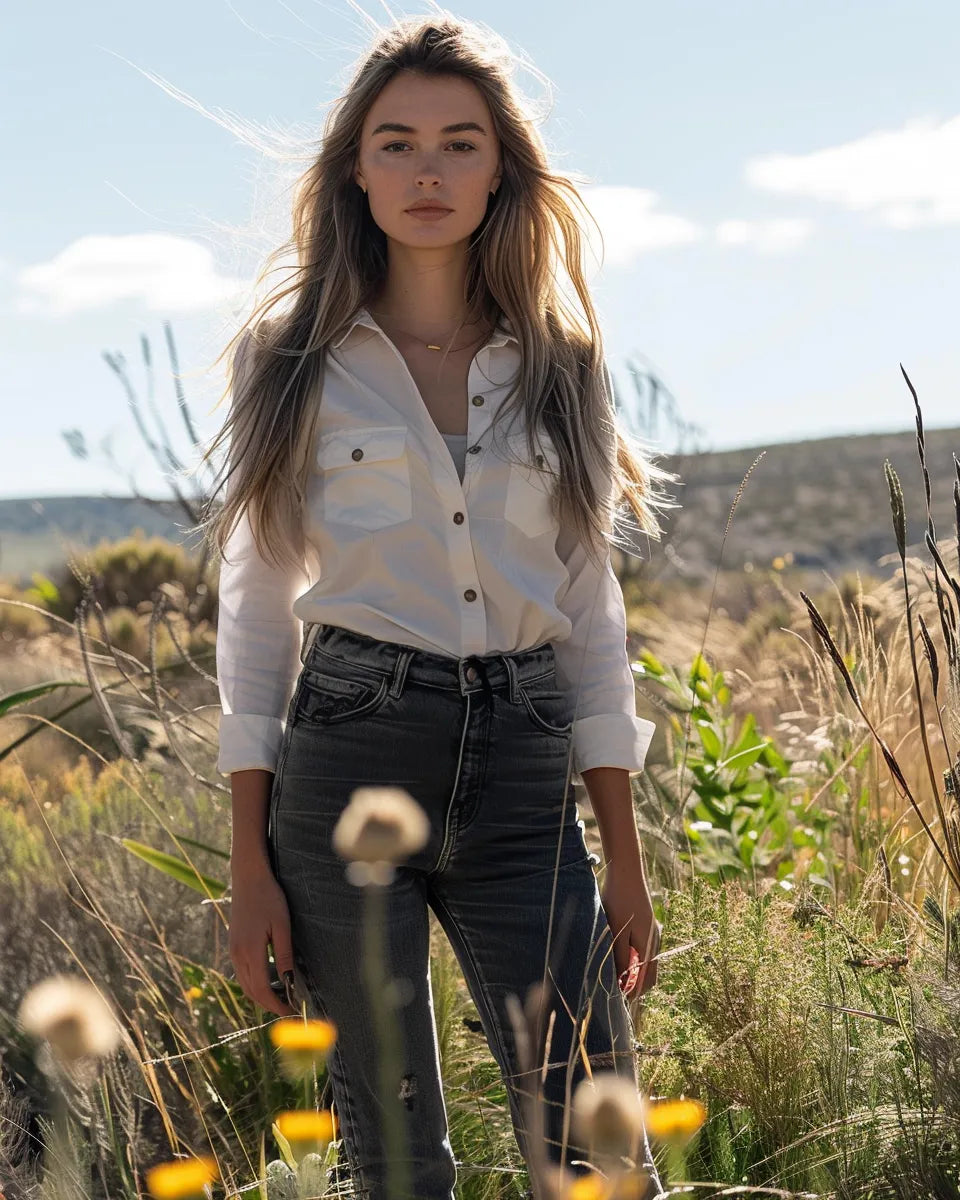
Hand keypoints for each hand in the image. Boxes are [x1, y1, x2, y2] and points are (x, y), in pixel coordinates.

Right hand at [229, 868, 297, 1015]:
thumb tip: (289, 981)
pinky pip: (242, 973)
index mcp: (249, 951)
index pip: (262, 989)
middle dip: (269, 1004)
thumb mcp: (281, 925)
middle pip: (251, 992)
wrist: (248, 878)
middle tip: (289, 1009)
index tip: (291, 1011)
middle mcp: (237, 955)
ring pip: (245, 984)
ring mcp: (233, 950)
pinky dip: (254, 983)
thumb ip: (284, 955)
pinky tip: (269, 981)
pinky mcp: (233, 945)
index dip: (276, 1004)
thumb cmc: (269, 898)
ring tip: (281, 998)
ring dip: (261, 995)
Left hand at [600, 866, 661, 998]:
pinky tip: (616, 948)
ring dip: (631, 969)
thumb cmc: (619, 901)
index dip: (632, 993)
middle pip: (648, 974)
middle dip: (633, 983)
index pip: (647, 982)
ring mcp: (652, 932)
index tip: (616, 997)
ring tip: (612, 967)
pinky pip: (642, 948)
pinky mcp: (646, 923)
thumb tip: (621, 982)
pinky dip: (632, 956)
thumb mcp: (616, 932)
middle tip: (612, 984)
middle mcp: (654, 942)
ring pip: (645, 961)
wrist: (627, 872)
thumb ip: (620, 957)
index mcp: (649, 947)